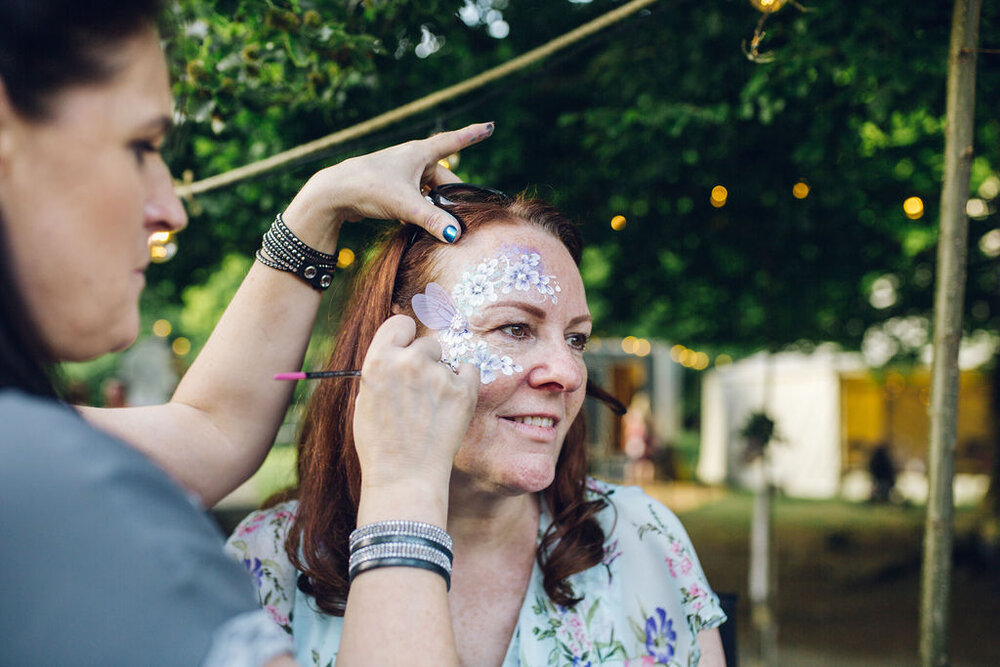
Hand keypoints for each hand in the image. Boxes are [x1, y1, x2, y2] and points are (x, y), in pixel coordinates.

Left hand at [283, 122, 493, 248]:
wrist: (333, 193)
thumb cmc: (369, 188)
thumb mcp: (405, 205)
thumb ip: (433, 220)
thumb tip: (456, 235)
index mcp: (419, 153)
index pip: (453, 141)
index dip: (472, 135)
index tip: (490, 126)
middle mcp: (410, 159)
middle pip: (443, 175)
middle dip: (453, 193)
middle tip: (462, 212)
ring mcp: (399, 173)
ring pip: (428, 188)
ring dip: (435, 204)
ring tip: (439, 222)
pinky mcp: (389, 187)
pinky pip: (415, 196)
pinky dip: (421, 208)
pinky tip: (418, 224)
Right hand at [353, 316, 477, 511]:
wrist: (404, 477)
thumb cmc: (381, 444)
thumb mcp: (365, 400)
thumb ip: (381, 371)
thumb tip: (397, 351)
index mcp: (378, 362)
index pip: (399, 324)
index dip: (405, 336)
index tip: (408, 348)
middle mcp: (409, 362)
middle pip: (427, 343)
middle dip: (426, 362)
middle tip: (421, 392)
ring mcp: (438, 375)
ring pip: (447, 361)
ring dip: (442, 376)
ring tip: (432, 409)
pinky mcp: (464, 390)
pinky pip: (470, 370)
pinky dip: (465, 382)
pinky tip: (453, 404)